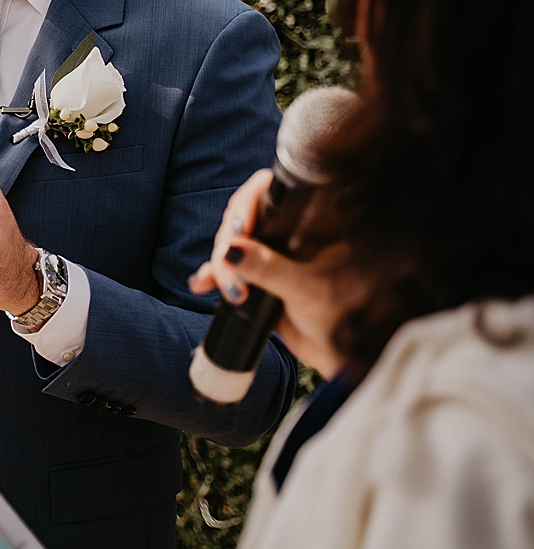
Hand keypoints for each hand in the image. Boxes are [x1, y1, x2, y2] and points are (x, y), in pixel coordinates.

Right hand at [189, 170, 363, 377]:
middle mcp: (288, 233)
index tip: (238, 228)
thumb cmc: (345, 318)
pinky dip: (214, 276)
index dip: (248, 201)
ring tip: (228, 290)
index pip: (269, 191)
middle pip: (241, 220)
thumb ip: (269, 269)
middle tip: (233, 278)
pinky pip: (228, 269)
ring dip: (219, 264)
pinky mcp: (259, 278)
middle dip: (228, 246)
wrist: (347, 357)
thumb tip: (231, 250)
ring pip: (231, 245)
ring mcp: (271, 256)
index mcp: (308, 223)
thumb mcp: (306, 290)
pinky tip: (201, 285)